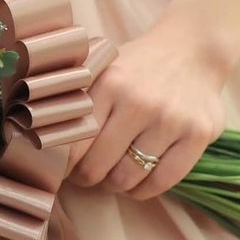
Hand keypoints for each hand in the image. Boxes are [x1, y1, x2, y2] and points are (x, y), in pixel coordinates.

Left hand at [68, 26, 228, 199]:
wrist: (194, 49)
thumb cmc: (139, 66)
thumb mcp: (105, 69)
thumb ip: (79, 98)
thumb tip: (41, 134)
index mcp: (110, 84)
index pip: (75, 143)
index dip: (65, 165)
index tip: (63, 169)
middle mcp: (139, 102)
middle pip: (98, 166)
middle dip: (87, 178)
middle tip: (86, 176)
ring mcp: (171, 120)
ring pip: (128, 177)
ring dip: (115, 185)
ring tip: (112, 177)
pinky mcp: (198, 134)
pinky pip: (162, 181)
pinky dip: (144, 190)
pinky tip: (137, 182)